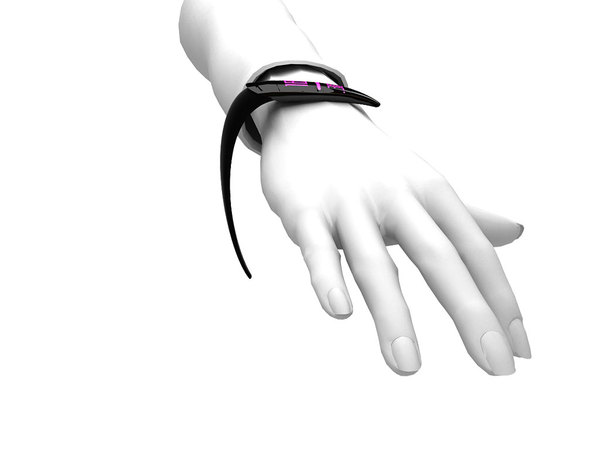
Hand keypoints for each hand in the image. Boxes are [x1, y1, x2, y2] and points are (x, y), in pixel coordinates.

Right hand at [254, 99, 529, 375]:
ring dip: (393, 316)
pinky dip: (327, 278)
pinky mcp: (304, 209)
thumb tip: (516, 232)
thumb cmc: (370, 161)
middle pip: (439, 257)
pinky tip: (340, 311)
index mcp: (430, 191)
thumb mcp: (424, 182)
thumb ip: (467, 216)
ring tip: (407, 366)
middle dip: (471, 314)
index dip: (502, 300)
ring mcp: (348, 203)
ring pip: (374, 262)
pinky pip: (316, 247)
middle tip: (495, 367)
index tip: (520, 350)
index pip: (475, 250)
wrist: (307, 115)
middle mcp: (395, 196)